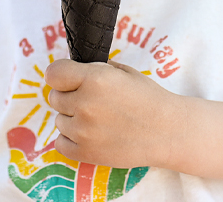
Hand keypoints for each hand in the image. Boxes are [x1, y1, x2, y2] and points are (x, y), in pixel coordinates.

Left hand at [44, 59, 174, 168]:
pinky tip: (93, 134)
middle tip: (93, 100)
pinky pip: (60, 142)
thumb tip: (73, 71)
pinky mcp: (83, 153)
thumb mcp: (124, 72)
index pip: (53, 73)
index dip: (61, 75)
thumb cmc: (149, 98)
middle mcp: (84, 104)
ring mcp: (82, 131)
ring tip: (100, 119)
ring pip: (59, 120)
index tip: (69, 78)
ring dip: (73, 118)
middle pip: (55, 97)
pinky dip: (72, 139)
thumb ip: (96, 70)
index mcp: (95, 79)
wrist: (168, 131)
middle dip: (70, 96)